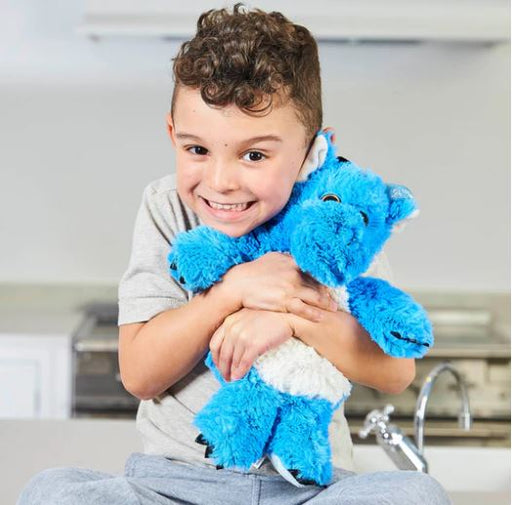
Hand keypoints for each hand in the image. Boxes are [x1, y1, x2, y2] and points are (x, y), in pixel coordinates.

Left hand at [210, 308, 293, 381]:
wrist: (286, 317)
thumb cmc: (268, 318)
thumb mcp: (246, 317)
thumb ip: (235, 328)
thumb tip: (228, 348)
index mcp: (230, 321)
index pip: (215, 343)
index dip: (215, 358)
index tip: (219, 366)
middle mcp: (233, 328)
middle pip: (222, 353)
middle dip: (222, 368)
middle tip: (225, 377)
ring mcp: (243, 336)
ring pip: (233, 360)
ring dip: (231, 373)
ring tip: (233, 380)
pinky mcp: (254, 344)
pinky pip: (244, 362)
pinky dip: (240, 372)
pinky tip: (239, 377)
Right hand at [222, 252, 337, 322]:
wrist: (238, 284)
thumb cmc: (253, 271)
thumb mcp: (270, 258)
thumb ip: (285, 258)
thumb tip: (293, 257)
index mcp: (291, 262)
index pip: (313, 270)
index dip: (323, 277)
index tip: (331, 282)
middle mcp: (294, 274)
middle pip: (317, 284)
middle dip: (328, 291)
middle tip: (337, 297)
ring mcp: (290, 289)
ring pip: (314, 297)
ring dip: (326, 303)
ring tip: (334, 308)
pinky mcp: (284, 302)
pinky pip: (304, 309)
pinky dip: (314, 313)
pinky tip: (321, 317)